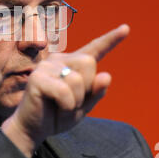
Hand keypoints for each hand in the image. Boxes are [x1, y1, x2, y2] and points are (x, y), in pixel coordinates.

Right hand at [1, 24, 129, 157]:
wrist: (33, 129)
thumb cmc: (57, 115)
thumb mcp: (84, 106)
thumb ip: (96, 92)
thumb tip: (106, 76)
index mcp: (72, 64)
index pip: (94, 49)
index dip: (110, 40)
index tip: (125, 28)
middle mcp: (59, 60)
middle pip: (89, 62)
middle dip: (86, 87)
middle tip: (71, 101)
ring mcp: (46, 66)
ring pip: (77, 79)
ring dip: (75, 100)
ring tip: (62, 106)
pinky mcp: (37, 78)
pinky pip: (64, 91)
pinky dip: (66, 105)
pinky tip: (56, 106)